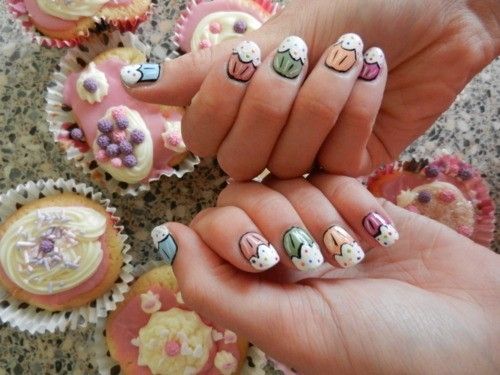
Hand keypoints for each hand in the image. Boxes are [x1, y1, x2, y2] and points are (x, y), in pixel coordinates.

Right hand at [123, 0, 498, 179]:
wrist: (436, 8)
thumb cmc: (353, 7)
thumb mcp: (275, 31)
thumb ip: (206, 71)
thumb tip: (133, 84)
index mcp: (243, 105)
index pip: (202, 137)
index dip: (222, 104)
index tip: (252, 56)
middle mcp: (270, 138)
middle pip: (240, 160)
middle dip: (272, 105)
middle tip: (303, 56)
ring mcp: (310, 157)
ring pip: (289, 164)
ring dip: (320, 102)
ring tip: (351, 57)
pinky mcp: (350, 169)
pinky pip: (337, 164)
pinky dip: (356, 112)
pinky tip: (375, 75)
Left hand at [152, 175, 499, 373]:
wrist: (475, 330)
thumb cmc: (382, 345)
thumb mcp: (288, 329)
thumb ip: (214, 290)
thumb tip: (165, 236)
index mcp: (255, 286)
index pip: (211, 225)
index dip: (232, 230)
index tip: (267, 258)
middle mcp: (281, 252)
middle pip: (245, 195)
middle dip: (281, 219)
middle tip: (320, 258)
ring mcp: (319, 223)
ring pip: (288, 181)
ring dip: (321, 213)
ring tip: (356, 253)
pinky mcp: (356, 202)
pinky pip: (331, 174)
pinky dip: (353, 199)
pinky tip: (379, 232)